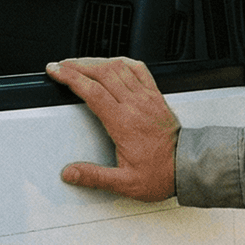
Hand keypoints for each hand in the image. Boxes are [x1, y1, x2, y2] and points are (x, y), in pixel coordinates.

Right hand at [48, 57, 178, 201]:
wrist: (189, 167)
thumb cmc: (161, 174)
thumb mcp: (125, 183)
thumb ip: (95, 177)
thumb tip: (70, 173)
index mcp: (124, 123)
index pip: (92, 91)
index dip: (70, 77)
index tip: (55, 72)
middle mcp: (136, 105)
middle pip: (103, 73)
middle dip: (77, 65)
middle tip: (61, 65)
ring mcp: (148, 98)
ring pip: (120, 67)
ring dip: (97, 61)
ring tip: (80, 63)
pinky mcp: (157, 96)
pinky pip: (140, 70)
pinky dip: (123, 62)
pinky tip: (113, 62)